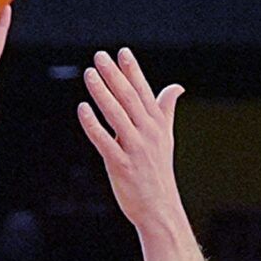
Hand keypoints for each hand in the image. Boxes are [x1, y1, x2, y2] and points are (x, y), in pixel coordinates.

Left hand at [77, 46, 187, 231]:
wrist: (160, 209)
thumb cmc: (158, 172)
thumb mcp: (165, 137)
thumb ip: (165, 109)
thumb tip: (177, 87)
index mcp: (156, 125)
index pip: (144, 92)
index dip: (133, 71)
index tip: (122, 52)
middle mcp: (147, 133)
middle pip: (128, 98)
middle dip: (114, 75)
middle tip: (99, 56)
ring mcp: (135, 149)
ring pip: (116, 115)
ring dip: (102, 93)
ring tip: (90, 74)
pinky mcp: (121, 165)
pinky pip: (104, 141)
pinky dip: (93, 125)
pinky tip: (82, 109)